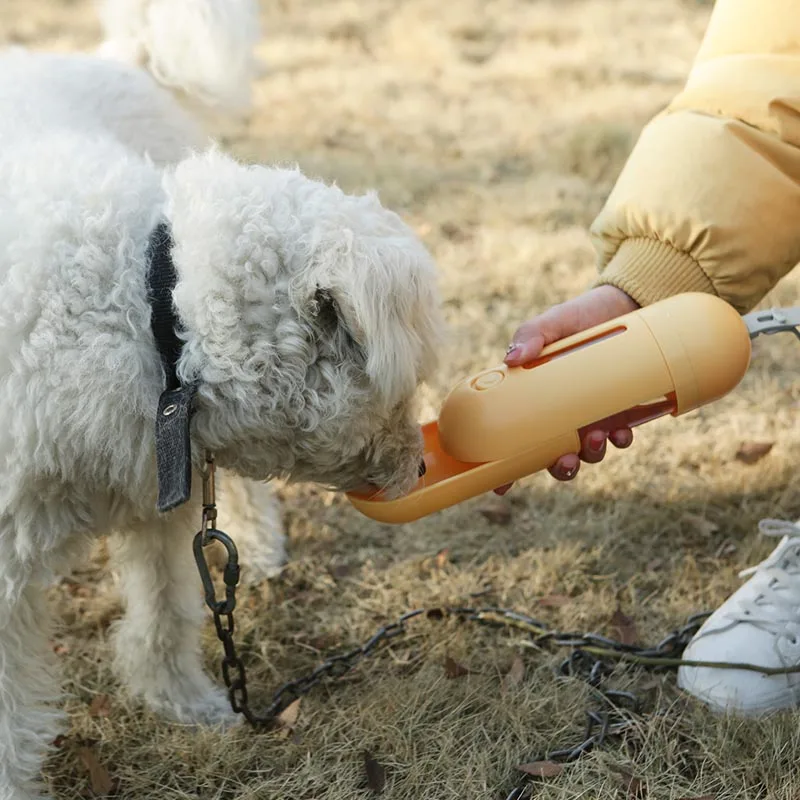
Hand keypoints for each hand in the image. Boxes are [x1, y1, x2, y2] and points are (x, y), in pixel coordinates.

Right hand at [495, 285, 639, 492]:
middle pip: (551, 455)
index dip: (505, 467)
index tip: (500, 485)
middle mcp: (559, 414)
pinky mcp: (619, 410)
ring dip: (591, 454)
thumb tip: (512, 358)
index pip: (512, 440)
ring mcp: (589, 415)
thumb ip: (530, 336)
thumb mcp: (551, 323)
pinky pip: (618, 436)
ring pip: (586, 452)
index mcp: (533, 400)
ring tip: (597, 437)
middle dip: (559, 467)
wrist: (622, 306)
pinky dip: (619, 439)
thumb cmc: (576, 317)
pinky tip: (622, 431)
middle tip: (564, 460)